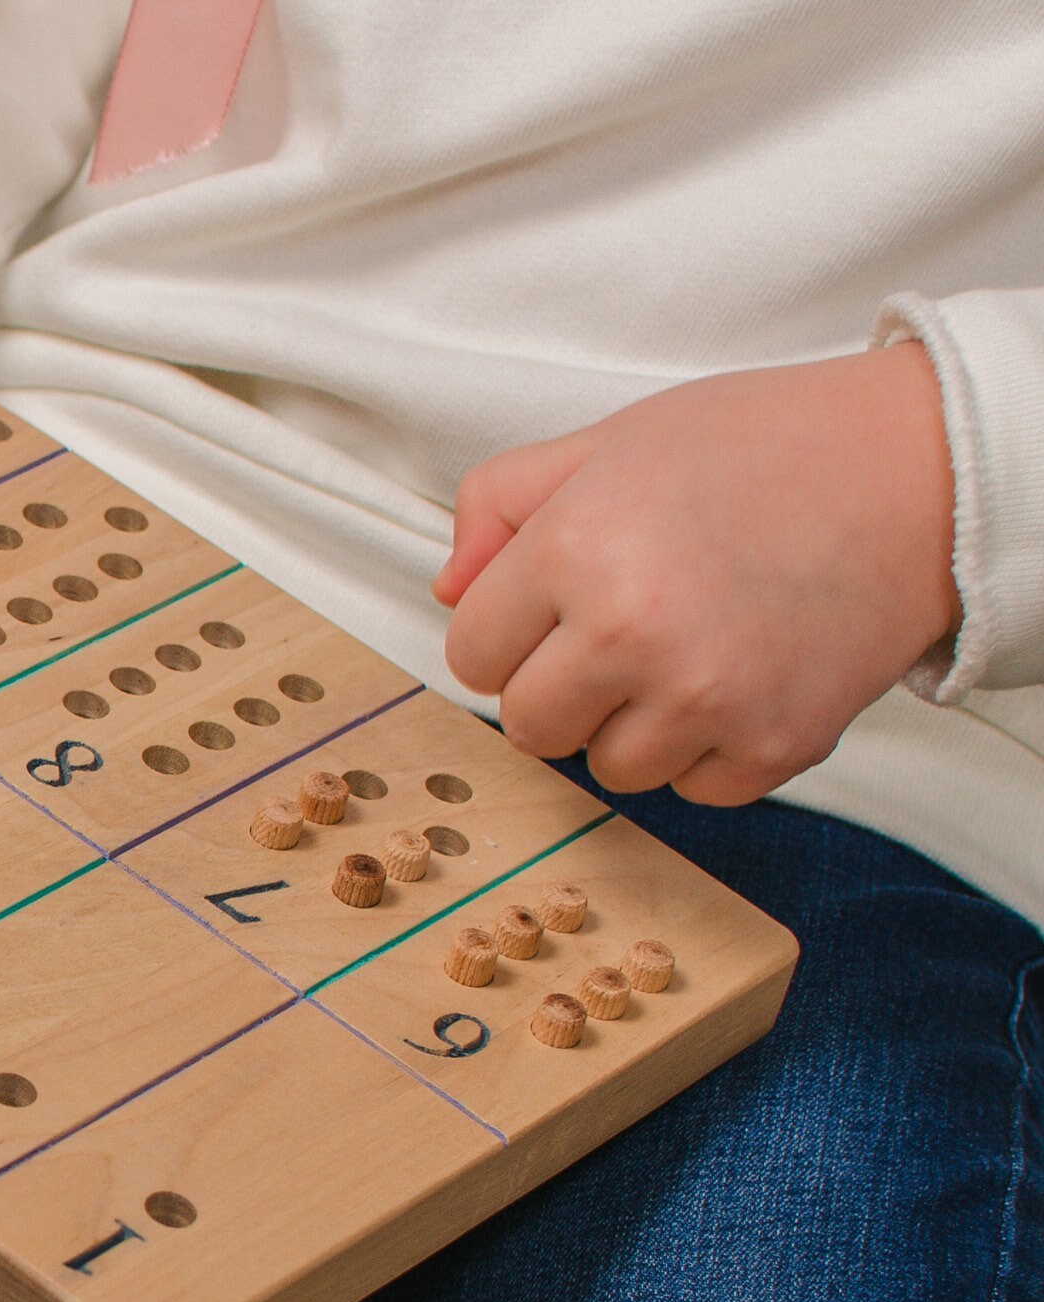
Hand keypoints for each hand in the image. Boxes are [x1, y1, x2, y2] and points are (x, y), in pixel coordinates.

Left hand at [433, 342, 959, 805]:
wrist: (921, 473)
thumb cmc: (765, 449)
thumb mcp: (608, 443)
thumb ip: (501, 507)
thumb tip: (448, 589)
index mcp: (576, 550)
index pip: (471, 655)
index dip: (506, 634)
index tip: (549, 612)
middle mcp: (632, 632)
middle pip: (528, 726)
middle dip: (557, 690)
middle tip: (617, 636)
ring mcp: (706, 698)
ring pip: (607, 769)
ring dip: (632, 726)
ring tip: (688, 650)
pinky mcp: (773, 745)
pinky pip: (692, 790)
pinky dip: (707, 750)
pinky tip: (740, 678)